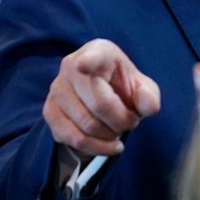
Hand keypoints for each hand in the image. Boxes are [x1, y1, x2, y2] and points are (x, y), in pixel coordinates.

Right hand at [43, 39, 160, 158]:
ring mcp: (57, 88)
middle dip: (121, 122)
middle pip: (99, 105)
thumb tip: (147, 106)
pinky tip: (108, 146)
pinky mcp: (49, 110)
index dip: (88, 62)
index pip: (93, 57)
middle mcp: (71, 65)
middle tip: (131, 122)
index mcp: (99, 52)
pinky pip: (72, 138)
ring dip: (109, 136)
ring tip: (118, 130)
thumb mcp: (143, 89)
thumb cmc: (123, 88)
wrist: (101, 97)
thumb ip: (150, 97)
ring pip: (86, 125)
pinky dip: (95, 147)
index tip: (83, 65)